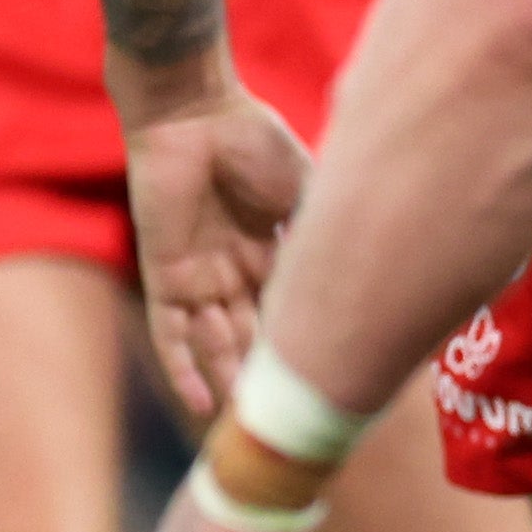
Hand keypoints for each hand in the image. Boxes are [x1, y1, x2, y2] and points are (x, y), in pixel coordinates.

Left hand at [117, 70, 311, 419]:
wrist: (196, 110)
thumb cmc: (252, 139)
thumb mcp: (300, 188)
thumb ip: (319, 228)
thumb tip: (367, 265)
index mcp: (268, 251)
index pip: (288, 310)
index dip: (304, 344)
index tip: (332, 382)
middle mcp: (234, 271)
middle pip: (254, 336)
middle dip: (269, 375)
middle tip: (294, 417)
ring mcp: (198, 276)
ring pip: (216, 342)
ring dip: (232, 378)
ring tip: (255, 421)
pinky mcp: (164, 274)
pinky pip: (170, 332)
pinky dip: (184, 366)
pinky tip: (203, 402)